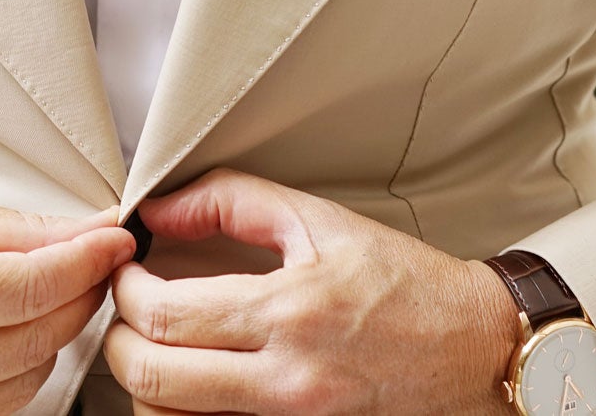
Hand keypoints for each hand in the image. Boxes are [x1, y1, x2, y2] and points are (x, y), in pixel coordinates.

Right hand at [0, 193, 136, 413]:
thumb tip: (88, 231)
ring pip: (25, 385)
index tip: (116, 239)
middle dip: (77, 296)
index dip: (86, 262)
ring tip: (36, 295)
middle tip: (90, 261)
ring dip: (48, 338)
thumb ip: (9, 230)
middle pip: (36, 342)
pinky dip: (12, 373)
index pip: (27, 290)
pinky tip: (1, 336)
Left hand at [103, 169, 516, 414]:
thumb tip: (158, 208)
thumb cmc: (405, 285)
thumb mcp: (320, 221)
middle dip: (119, 341)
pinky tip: (194, 384)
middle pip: (154, 378)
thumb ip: (231, 201)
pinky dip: (187, 413)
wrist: (477, 349)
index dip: (125, 289)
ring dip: (147, 385)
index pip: (164, 315)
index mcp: (289, 312)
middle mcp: (287, 380)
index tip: (128, 272)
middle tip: (128, 312)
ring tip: (158, 349)